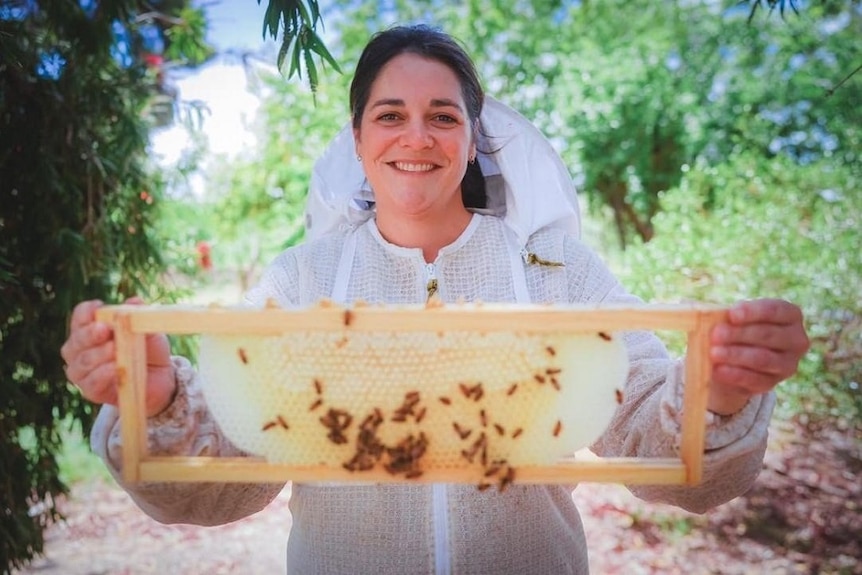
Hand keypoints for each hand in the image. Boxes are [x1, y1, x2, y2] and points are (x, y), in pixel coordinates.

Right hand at [60, 298, 176, 416]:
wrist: (161, 378)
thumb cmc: (148, 349)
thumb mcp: (148, 330)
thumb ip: (139, 316)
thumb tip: (135, 301)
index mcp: (89, 329)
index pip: (80, 317)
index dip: (86, 312)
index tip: (98, 307)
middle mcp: (79, 350)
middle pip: (78, 339)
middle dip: (90, 334)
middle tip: (105, 329)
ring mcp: (82, 372)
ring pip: (83, 361)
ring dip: (99, 354)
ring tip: (114, 349)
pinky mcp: (91, 391)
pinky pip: (92, 382)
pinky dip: (104, 374)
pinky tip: (115, 368)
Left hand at [708, 298, 809, 414]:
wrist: (733, 361)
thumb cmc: (736, 329)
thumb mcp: (733, 319)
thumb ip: (728, 316)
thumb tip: (711, 316)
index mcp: (790, 315)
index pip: (775, 310)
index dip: (753, 312)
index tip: (732, 315)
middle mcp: (796, 339)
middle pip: (767, 335)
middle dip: (739, 334)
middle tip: (716, 334)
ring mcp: (788, 364)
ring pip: (762, 358)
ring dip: (736, 355)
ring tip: (714, 353)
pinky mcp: (773, 383)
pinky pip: (755, 380)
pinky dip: (734, 374)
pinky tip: (718, 370)